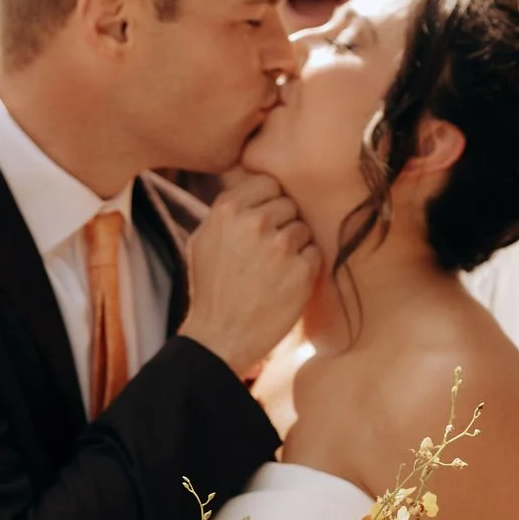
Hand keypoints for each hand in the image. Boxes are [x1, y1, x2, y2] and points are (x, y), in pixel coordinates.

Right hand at [179, 173, 320, 378]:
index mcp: (228, 209)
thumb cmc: (211, 289)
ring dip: (295, 247)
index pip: (268, 182)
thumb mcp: (203, 239)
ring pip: (303, 229)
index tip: (263, 224)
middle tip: (267, 254)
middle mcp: (254, 222)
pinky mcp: (301, 271)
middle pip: (289, 204)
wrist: (220, 337)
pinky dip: (305, 268)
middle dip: (282, 225)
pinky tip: (285, 284)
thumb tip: (254, 186)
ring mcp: (280, 246)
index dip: (269, 203)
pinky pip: (315, 254)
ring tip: (274, 271)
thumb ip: (229, 210)